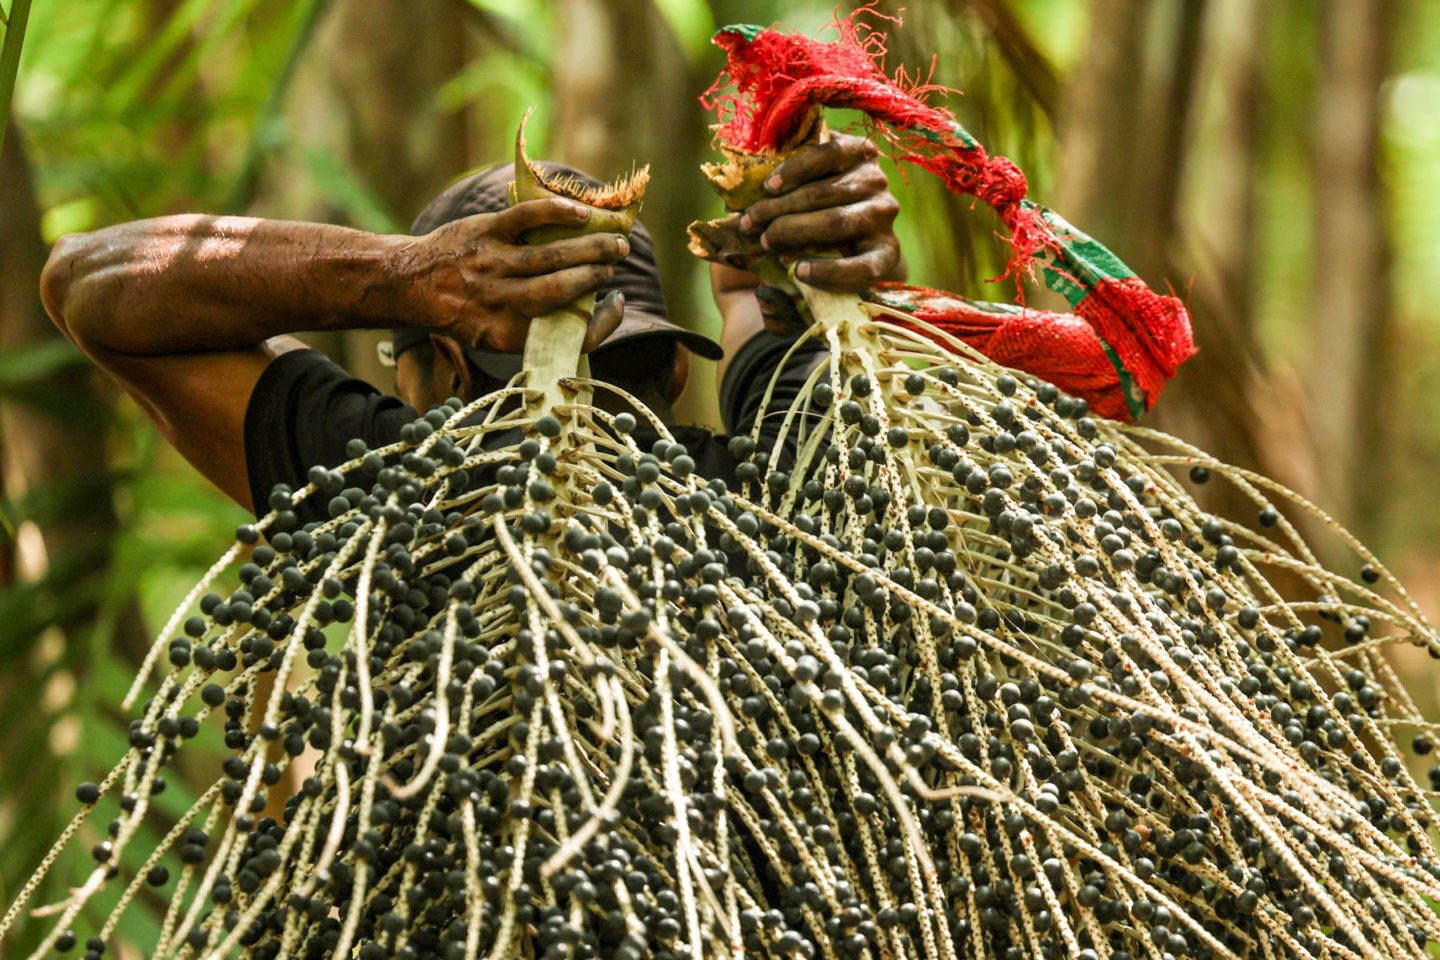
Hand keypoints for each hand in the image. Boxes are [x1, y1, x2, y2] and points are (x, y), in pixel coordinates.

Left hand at [401, 198, 630, 351]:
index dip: (605, 322)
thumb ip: (535, 327)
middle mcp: (502, 302)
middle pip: (565, 290)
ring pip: (552, 255)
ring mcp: (493, 264)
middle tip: (615, 262)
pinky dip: (556, 213)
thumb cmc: (463, 310)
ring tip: (614, 242)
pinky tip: (581, 214)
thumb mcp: (494, 335)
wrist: (411, 283)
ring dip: (591, 247)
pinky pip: (526, 218)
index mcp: (510, 334)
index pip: (571, 334)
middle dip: (598, 274)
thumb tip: (587, 308)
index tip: (616, 302)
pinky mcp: (484, 231)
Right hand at [737, 132, 903, 331]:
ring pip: (825, 192)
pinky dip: (795, 170)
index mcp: (882, 256)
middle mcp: (885, 216)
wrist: (824, 204)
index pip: (867, 269)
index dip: (832, 274)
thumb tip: (766, 299)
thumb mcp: (802, 291)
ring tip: (753, 217)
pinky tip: (772, 185)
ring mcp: (875, 181)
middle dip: (791, 232)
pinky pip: (828, 155)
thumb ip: (782, 309)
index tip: (798, 273)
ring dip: (780, 206)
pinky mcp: (861, 150)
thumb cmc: (812, 257)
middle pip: (837, 223)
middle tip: (760, 239)